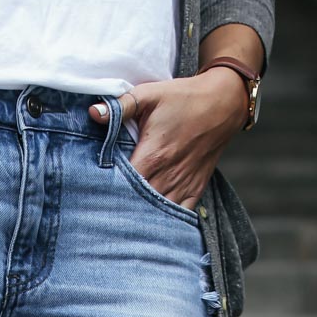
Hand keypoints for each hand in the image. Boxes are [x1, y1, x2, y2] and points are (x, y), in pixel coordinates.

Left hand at [90, 70, 248, 207]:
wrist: (223, 104)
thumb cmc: (184, 98)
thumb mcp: (150, 95)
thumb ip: (121, 106)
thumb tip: (93, 112)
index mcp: (152, 156)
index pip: (124, 185)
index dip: (109, 191)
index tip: (96, 192)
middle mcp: (167, 176)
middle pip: (138, 204)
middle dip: (122, 207)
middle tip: (106, 210)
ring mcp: (182, 185)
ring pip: (158, 214)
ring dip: (142, 216)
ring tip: (125, 219)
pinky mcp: (195, 189)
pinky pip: (179, 215)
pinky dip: (166, 220)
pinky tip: (152, 221)